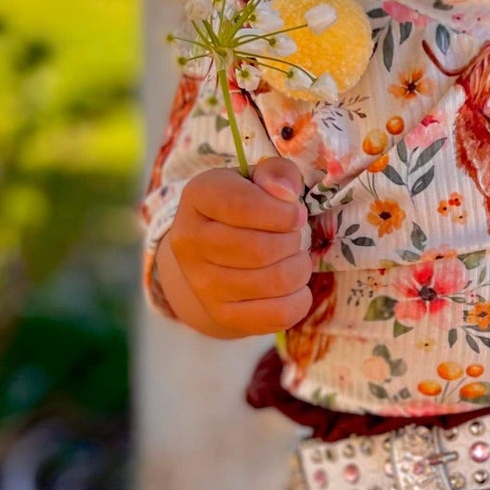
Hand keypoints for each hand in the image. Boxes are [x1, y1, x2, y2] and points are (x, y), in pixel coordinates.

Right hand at [165, 156, 312, 335]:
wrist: (214, 254)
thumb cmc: (247, 208)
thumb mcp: (260, 180)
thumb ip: (278, 174)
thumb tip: (286, 194)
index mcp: (198, 196)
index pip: (243, 206)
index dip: (283, 212)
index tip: (296, 213)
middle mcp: (190, 241)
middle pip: (261, 249)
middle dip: (293, 242)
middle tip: (295, 237)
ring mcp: (202, 283)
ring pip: (274, 282)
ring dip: (300, 268)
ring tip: (294, 258)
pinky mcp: (222, 314)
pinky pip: (278, 315)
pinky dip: (299, 299)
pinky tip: (293, 286)